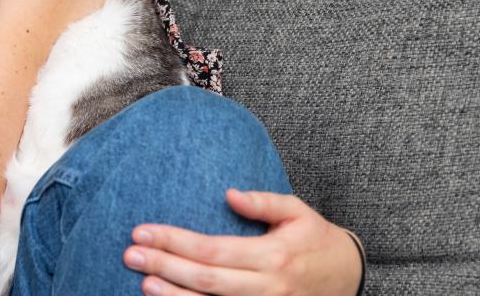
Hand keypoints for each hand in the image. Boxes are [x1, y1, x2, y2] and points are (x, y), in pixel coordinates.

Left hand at [123, 190, 362, 294]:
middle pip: (206, 279)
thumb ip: (265, 202)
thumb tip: (230, 193)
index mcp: (273, 256)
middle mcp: (266, 287)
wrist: (349, 278)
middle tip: (130, 253)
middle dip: (165, 266)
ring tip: (143, 281)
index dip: (175, 241)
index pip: (213, 249)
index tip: (143, 231)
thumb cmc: (317, 240)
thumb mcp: (298, 212)